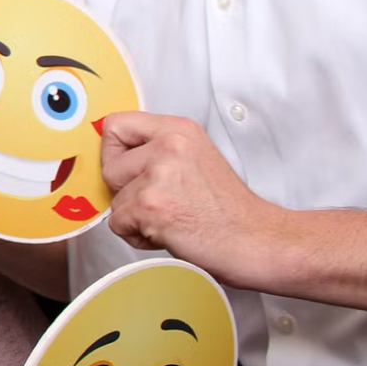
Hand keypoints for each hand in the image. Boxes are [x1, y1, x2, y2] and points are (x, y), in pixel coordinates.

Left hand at [99, 112, 277, 288]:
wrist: (258, 241)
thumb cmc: (229, 210)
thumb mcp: (195, 159)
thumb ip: (157, 150)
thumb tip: (112, 153)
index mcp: (179, 130)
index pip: (115, 124)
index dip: (113, 151)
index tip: (126, 168)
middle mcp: (169, 146)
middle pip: (108, 165)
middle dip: (126, 190)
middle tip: (164, 200)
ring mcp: (159, 175)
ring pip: (114, 199)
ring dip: (136, 217)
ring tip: (172, 217)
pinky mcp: (151, 205)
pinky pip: (118, 224)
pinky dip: (139, 236)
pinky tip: (170, 232)